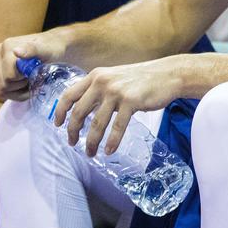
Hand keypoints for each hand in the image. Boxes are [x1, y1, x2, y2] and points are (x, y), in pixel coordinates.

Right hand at [0, 31, 66, 100]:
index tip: (36, 74)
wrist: (55, 46)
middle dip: (20, 87)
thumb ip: (33, 50)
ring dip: (17, 92)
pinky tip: (25, 85)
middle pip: (2, 85)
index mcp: (7, 47)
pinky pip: (0, 91)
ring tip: (30, 82)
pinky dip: (14, 93)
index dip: (24, 80)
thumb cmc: (54, 49)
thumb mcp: (48, 50)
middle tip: (35, 80)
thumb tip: (16, 51)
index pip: (9, 76)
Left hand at [53, 58, 183, 155]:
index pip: (69, 94)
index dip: (60, 111)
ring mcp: (117, 91)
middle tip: (73, 143)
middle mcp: (103, 81)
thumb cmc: (143, 78)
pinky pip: (117, 127)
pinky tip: (109, 150)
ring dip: (92, 142)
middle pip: (79, 111)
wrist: (169, 74)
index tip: (58, 124)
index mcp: (96, 75)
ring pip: (97, 123)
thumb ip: (100, 90)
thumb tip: (86, 110)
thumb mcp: (116, 77)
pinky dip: (112, 141)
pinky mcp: (131, 101)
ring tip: (91, 153)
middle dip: (73, 131)